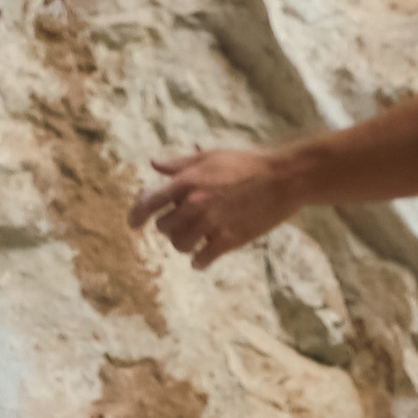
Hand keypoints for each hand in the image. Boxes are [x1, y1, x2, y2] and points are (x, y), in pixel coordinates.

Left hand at [131, 146, 291, 270]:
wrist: (283, 178)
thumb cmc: (246, 163)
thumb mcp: (210, 157)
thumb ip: (179, 164)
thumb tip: (154, 164)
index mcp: (188, 182)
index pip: (149, 202)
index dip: (137, 215)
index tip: (134, 224)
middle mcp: (195, 204)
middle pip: (164, 227)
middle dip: (169, 226)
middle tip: (182, 223)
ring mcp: (212, 223)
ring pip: (180, 245)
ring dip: (184, 243)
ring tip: (195, 238)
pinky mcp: (229, 240)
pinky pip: (202, 259)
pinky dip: (199, 261)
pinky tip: (203, 257)